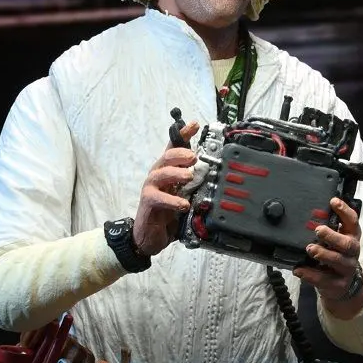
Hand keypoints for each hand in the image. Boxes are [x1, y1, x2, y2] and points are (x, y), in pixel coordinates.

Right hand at [133, 120, 200, 256]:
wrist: (149, 236)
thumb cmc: (167, 215)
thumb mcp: (185, 196)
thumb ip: (195, 186)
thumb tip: (215, 176)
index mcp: (168, 172)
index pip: (174, 149)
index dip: (182, 135)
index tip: (193, 125)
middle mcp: (158, 176)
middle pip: (166, 157)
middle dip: (180, 153)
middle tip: (193, 157)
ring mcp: (151, 188)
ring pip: (161, 173)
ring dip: (176, 172)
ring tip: (189, 176)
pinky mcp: (148, 203)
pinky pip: (157, 197)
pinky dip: (171, 199)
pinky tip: (183, 204)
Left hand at [294, 197, 362, 309]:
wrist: (343, 286)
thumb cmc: (335, 256)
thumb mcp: (335, 241)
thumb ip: (327, 229)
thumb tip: (308, 213)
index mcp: (352, 237)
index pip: (353, 221)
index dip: (345, 211)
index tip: (333, 201)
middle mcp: (352, 253)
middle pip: (348, 244)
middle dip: (333, 236)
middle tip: (318, 230)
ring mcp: (346, 270)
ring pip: (338, 261)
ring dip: (323, 254)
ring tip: (310, 249)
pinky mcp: (337, 285)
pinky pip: (324, 279)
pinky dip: (310, 274)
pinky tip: (299, 269)